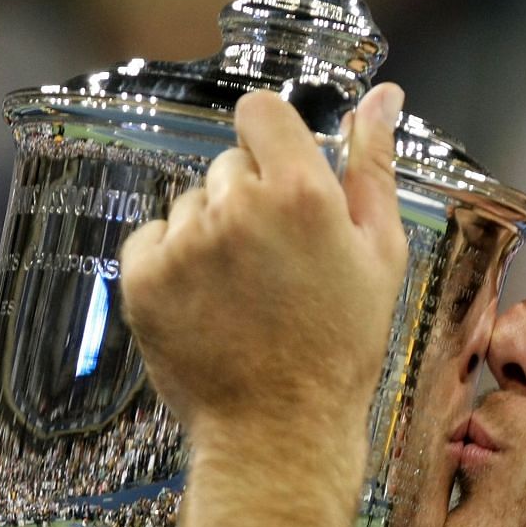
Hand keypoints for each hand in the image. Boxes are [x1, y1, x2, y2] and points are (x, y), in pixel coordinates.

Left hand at [119, 85, 408, 465]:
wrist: (279, 432)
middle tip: (277, 265)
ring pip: (190, 204)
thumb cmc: (341, 346)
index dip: (271, 142)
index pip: (260, 112)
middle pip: (228, 164)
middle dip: (249, 199)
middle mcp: (236, 207)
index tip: (282, 181)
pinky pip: (151, 239)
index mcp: (302, 193)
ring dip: (210, 234)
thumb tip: (382, 94)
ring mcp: (184, 243)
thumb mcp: (380, 254)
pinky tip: (209, 305)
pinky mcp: (143, 277)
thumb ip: (373, 165)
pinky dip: (173, 264)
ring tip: (243, 295)